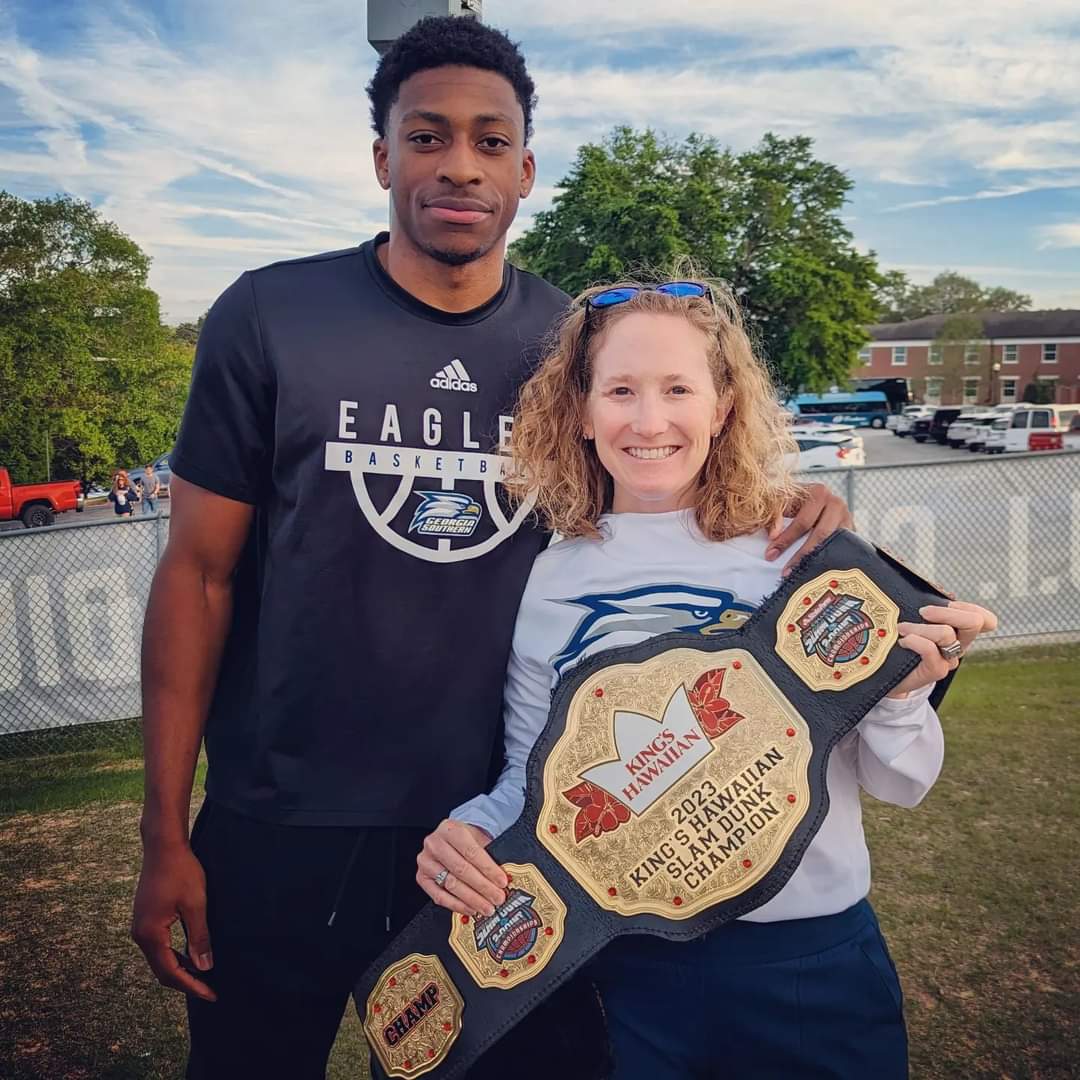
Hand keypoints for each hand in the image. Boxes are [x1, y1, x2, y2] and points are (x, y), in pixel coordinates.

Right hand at [131, 842, 215, 1001]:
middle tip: (209, 990)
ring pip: (160, 959)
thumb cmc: (181, 871)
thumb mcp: (196, 904)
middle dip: (186, 982)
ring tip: (202, 976)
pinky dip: (174, 955)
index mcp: (150, 934)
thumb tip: (205, 967)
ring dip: (180, 969)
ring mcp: (140, 927)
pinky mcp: (144, 919)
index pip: (171, 972)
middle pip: (162, 970)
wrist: (163, 847)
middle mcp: (140, 934)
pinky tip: (190, 955)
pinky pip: (158, 946)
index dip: (192, 985)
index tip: (211, 994)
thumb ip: (199, 937)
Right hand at [416, 820, 507, 916]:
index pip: (472, 852)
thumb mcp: (479, 838)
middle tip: (497, 898)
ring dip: (472, 899)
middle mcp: (435, 844)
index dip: (488, 869)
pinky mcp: (422, 877)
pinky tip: (470, 908)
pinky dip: (457, 905)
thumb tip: (504, 877)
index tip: (501, 882)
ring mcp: (426, 861)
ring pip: (451, 884)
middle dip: (483, 887)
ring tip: (486, 907)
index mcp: (451, 830)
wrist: (450, 838)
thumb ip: (490, 856)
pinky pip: (439, 896)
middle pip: (461, 870)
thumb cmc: (466, 839)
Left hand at [766, 483, 852, 575]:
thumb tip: (773, 535)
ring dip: (815, 560)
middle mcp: (836, 503)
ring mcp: (847, 518)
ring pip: (832, 543)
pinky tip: (816, 570)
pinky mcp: (853, 532)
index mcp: (818, 492)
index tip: (771, 554)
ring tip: (801, 574)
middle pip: (820, 534)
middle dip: (801, 554)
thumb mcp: (782, 504)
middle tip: (786, 571)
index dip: (786, 539)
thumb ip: (774, 516)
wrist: (818, 502)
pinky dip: (827, 560)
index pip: (802, 521)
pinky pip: (841, 548)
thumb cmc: (795, 503)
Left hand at [888, 600, 997, 697]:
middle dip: (947, 612)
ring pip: (946, 633)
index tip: (945, 603)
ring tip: (901, 629)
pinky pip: (930, 649)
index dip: (969, 607)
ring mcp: (949, 659)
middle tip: (923, 612)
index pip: (984, 619)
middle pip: (974, 622)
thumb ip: (928, 602)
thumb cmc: (900, 640)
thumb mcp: (915, 617)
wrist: (886, 671)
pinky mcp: (936, 670)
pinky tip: (903, 641)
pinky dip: (914, 641)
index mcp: (958, 630)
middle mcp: (958, 644)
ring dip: (919, 626)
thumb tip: (937, 589)